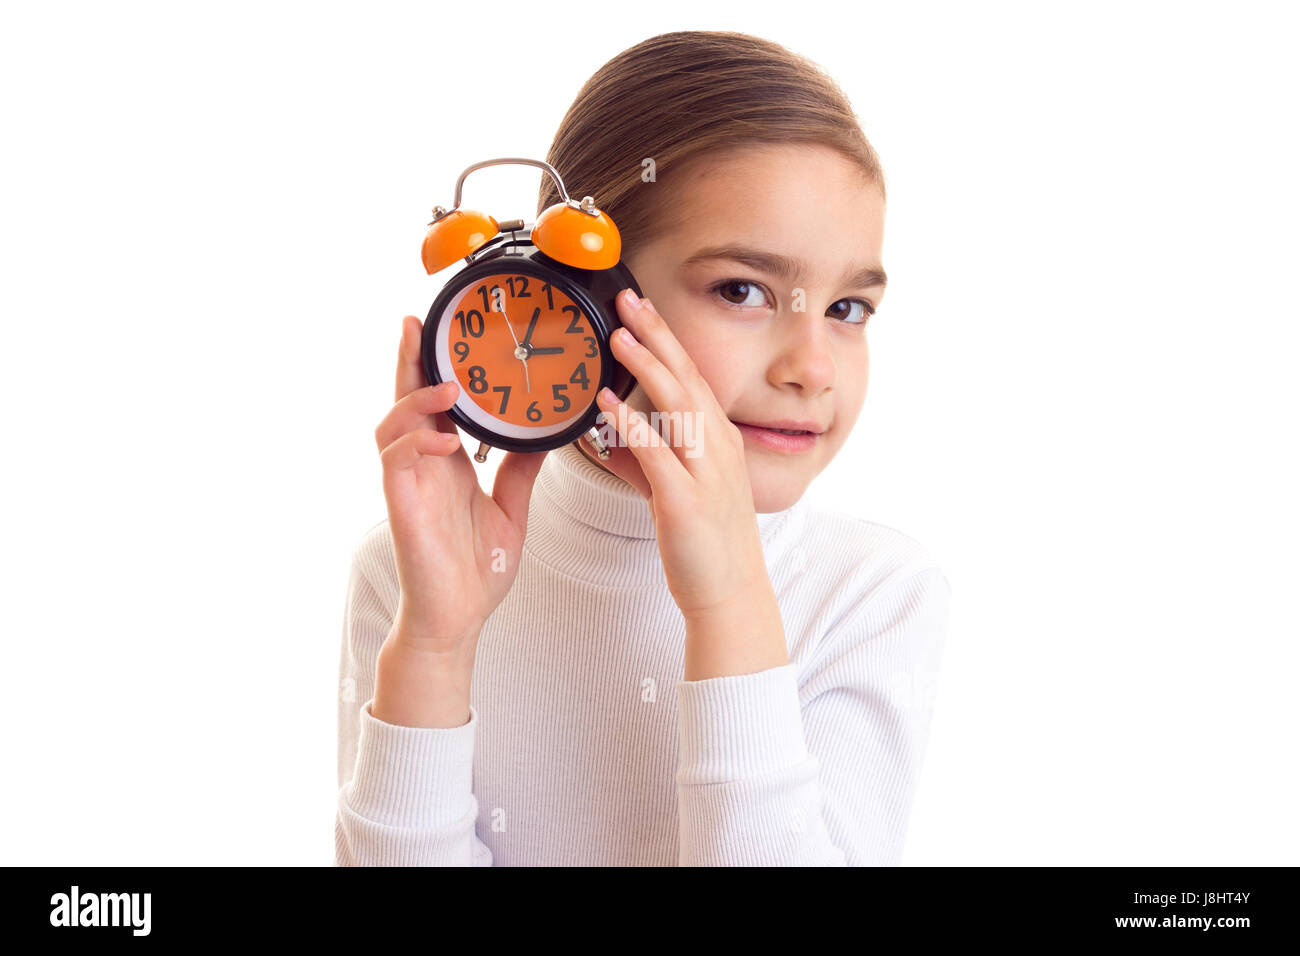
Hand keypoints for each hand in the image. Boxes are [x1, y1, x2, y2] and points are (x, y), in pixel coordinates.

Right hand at [375, 314, 549, 657]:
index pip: (435, 403)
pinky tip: (441, 442)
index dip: (434, 367)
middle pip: (405, 401)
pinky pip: (398, 466)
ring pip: (392, 426)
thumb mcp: (511, 507)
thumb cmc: (476, 572)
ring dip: (415, 401)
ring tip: (445, 388)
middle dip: (407, 361)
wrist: (459, 619)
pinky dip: (416, 446)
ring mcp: (409, 485)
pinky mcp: (403, 509)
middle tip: (415, 322)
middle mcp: (423, 467)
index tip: (445, 331)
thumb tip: (546, 433)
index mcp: (446, 463)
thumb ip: (521, 468)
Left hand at [592, 291, 770, 616]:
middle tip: (628, 299)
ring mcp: (706, 473)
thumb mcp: (673, 491)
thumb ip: (642, 460)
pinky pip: (658, 455)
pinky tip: (608, 406)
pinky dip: (633, 425)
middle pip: (687, 378)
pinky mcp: (687, 501)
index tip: (639, 307)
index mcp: (716, 440)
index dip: (665, 339)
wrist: (730, 594)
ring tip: (618, 336)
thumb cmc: (704, 543)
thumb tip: (609, 435)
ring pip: (678, 407)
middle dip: (658, 335)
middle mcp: (717, 447)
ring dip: (648, 367)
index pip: (691, 377)